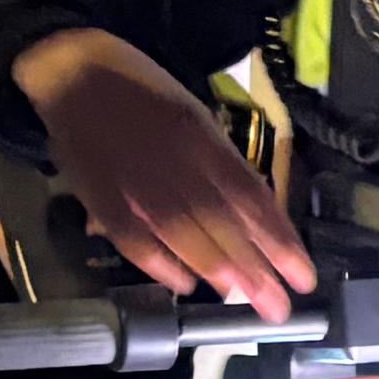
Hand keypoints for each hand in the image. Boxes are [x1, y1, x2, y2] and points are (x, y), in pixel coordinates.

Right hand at [11, 29, 311, 318]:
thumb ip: (221, 162)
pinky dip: (161, 265)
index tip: (303, 275)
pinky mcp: (102, 197)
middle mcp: (174, 161)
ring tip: (245, 299)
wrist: (75, 71)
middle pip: (223, 222)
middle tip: (280, 307)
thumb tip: (253, 213)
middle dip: (256, 268)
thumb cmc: (145, 91)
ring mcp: (136, 182)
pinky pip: (135, 240)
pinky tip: (185, 285)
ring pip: (184, 235)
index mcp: (201, 137)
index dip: (278, 240)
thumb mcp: (194, 114)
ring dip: (218, 270)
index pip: (250, 197)